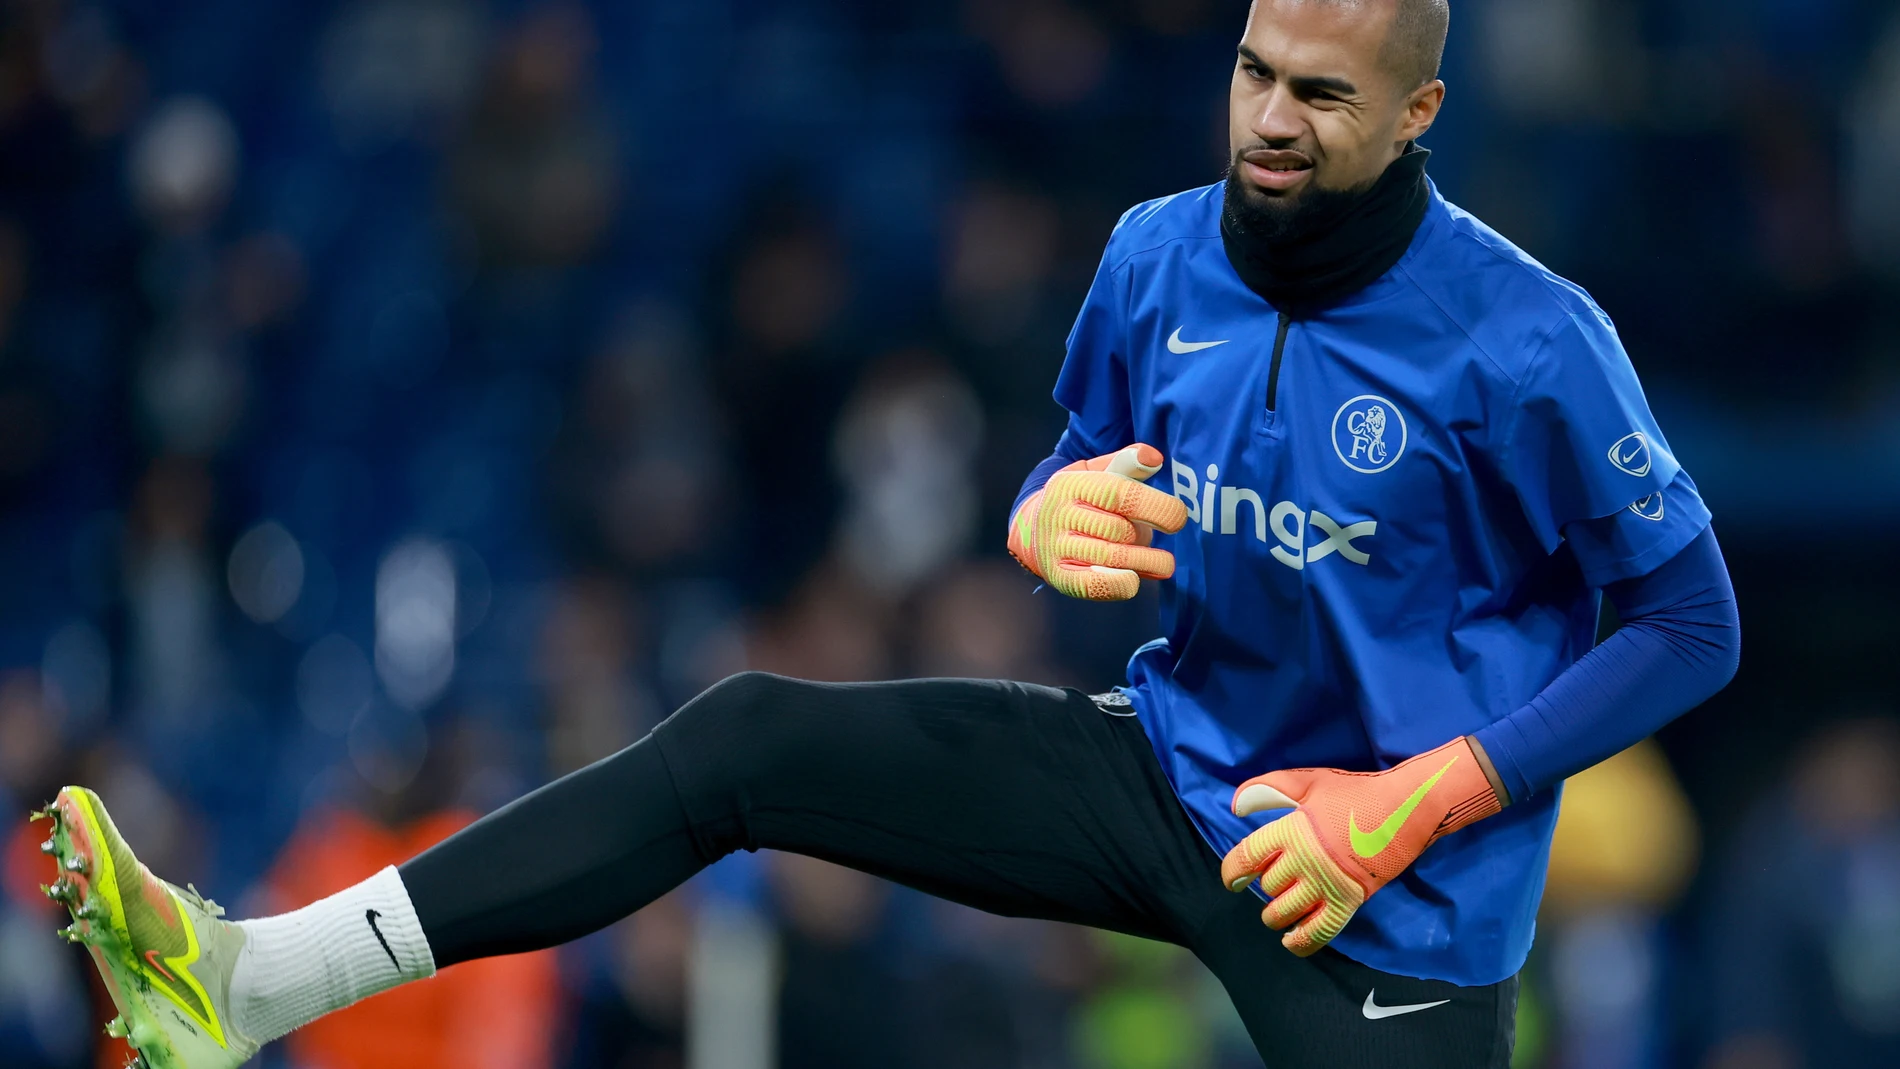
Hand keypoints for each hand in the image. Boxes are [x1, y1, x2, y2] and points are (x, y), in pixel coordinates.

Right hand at [1007, 444, 1189, 600]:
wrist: (1034, 528)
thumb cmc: (1081, 498)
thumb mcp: (1097, 471)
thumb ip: (1127, 462)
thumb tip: (1154, 458)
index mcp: (1072, 483)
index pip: (1119, 494)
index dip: (1156, 507)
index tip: (1178, 519)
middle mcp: (1059, 515)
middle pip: (1119, 530)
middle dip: (1146, 537)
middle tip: (1151, 537)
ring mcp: (1056, 547)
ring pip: (1112, 558)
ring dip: (1145, 563)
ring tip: (1162, 564)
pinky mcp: (1059, 576)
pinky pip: (1094, 585)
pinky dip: (1120, 585)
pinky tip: (1134, 580)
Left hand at [1219, 737, 1503, 955]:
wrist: (1406, 809)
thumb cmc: (1356, 793)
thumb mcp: (1310, 782)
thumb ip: (1270, 789)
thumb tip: (1235, 806)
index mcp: (1292, 831)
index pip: (1246, 858)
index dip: (1232, 872)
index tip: (1233, 880)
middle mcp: (1306, 861)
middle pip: (1268, 886)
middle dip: (1265, 886)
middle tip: (1276, 881)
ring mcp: (1327, 885)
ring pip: (1285, 913)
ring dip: (1276, 915)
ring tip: (1279, 909)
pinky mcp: (1349, 902)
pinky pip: (1318, 933)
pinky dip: (1300, 942)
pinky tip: (1291, 940)